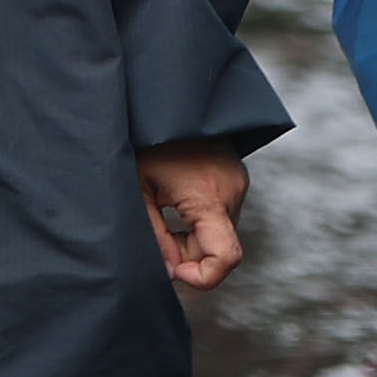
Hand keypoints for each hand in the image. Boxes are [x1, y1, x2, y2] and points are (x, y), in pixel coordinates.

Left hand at [140, 142, 250, 289]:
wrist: (165, 98)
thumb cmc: (145, 142)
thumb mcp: (138, 191)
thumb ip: (154, 237)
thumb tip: (169, 273)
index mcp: (210, 196)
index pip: (226, 257)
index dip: (203, 278)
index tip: (174, 270)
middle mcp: (232, 190)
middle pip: (219, 248)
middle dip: (188, 254)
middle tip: (156, 233)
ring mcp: (237, 181)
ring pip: (220, 232)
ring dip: (193, 237)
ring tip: (163, 210)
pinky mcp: (235, 176)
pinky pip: (222, 214)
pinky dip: (201, 220)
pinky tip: (176, 201)